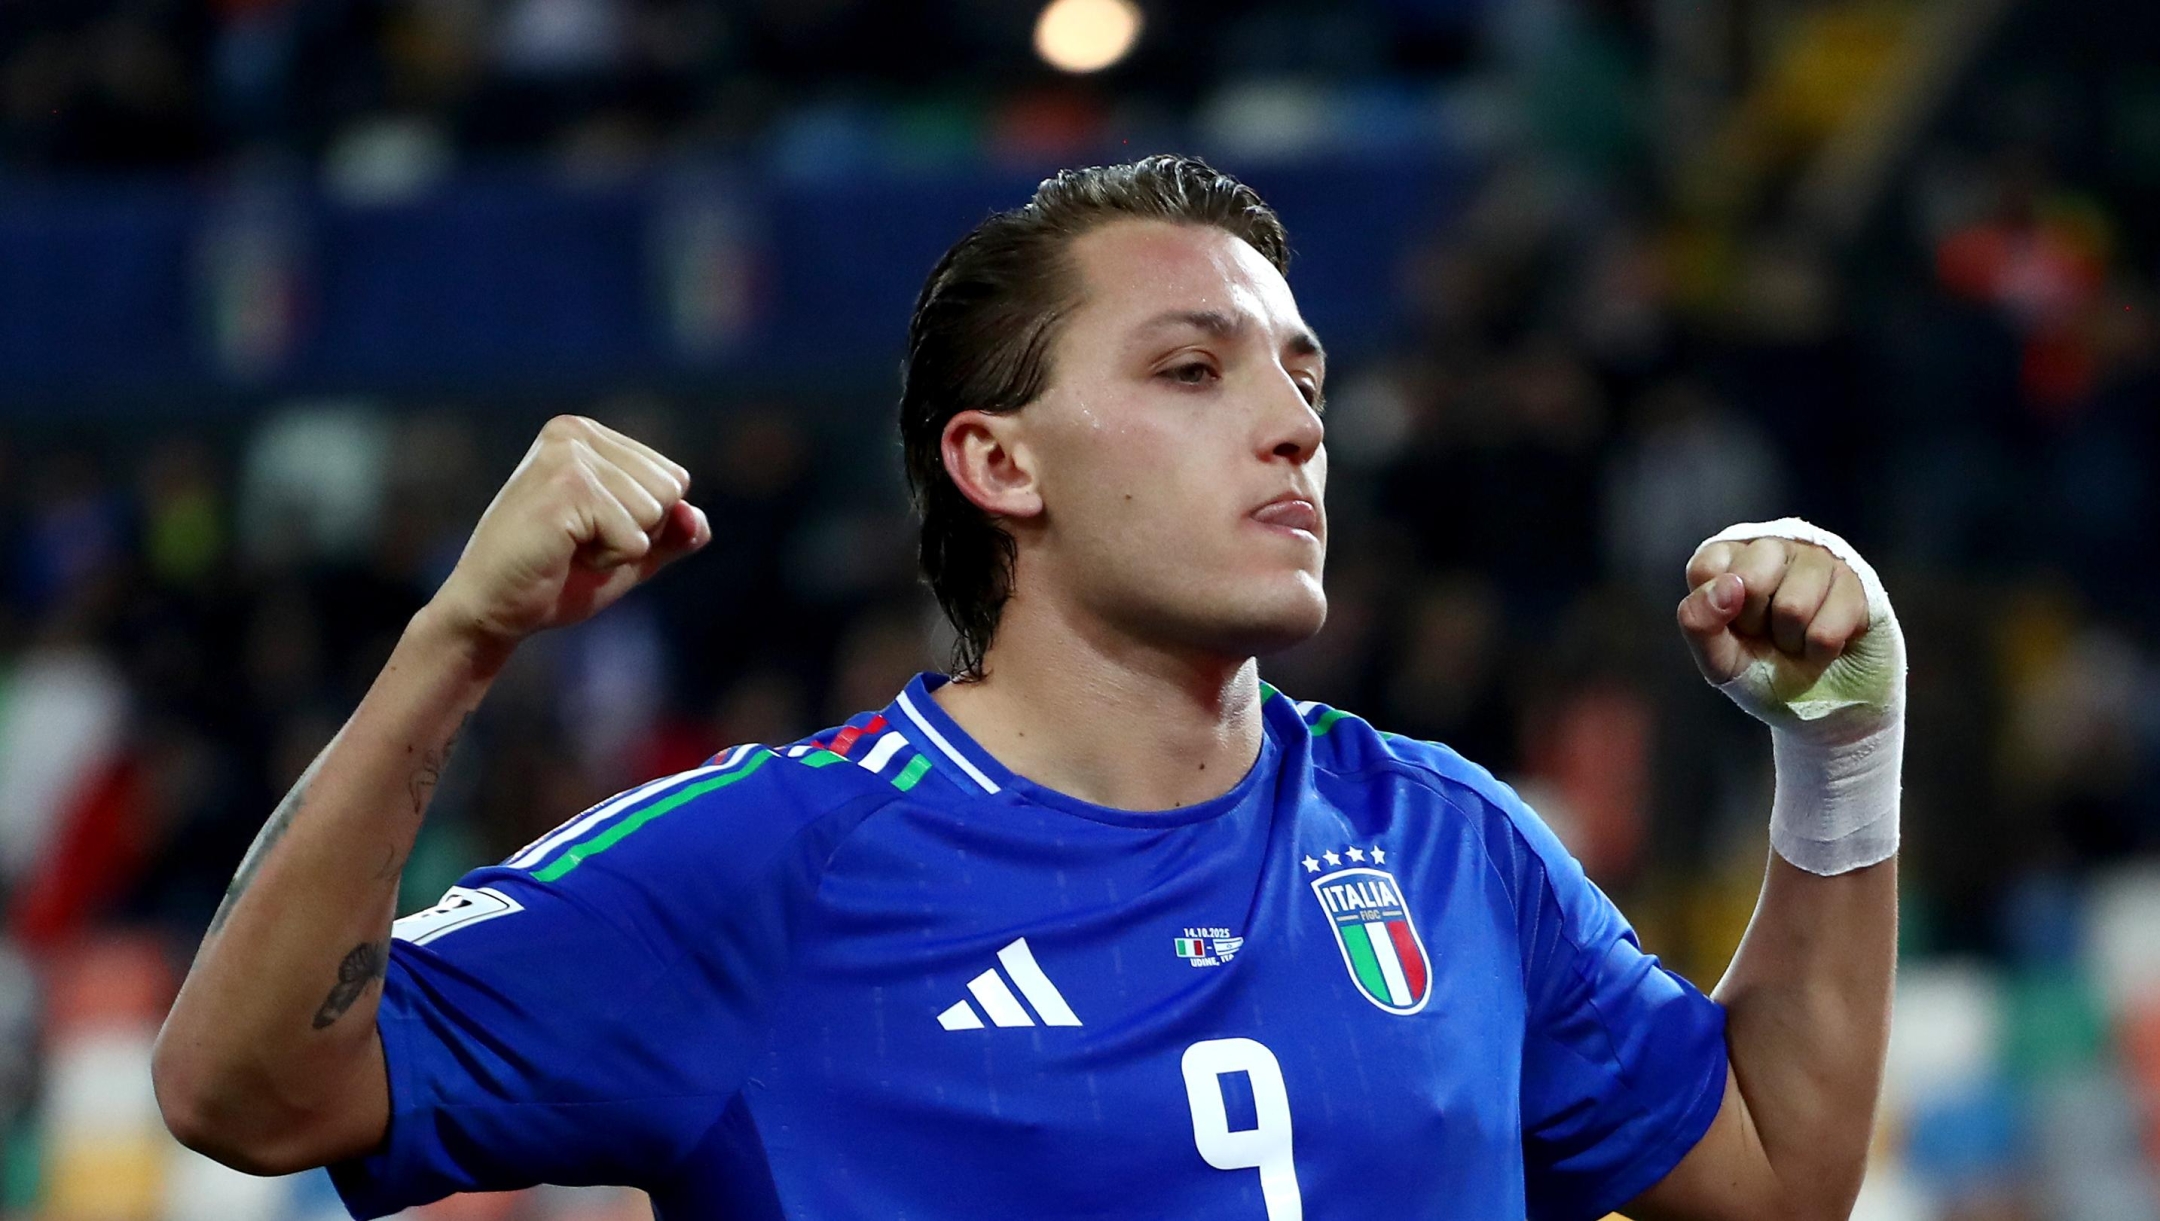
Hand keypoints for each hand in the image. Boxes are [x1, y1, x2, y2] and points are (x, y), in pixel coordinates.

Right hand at [427, 416, 710, 650]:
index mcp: (588, 436)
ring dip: (619, 547)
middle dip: (636, 532)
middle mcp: (575, 433)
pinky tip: (562, 555)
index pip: (673, 478)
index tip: (589, 532)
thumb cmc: (556, 578)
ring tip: (568, 548)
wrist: (493, 610)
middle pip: (669, 490)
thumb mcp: (630, 553)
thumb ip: (673, 534)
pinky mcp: (566, 487)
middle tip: (578, 544)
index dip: (645, 523)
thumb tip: (697, 518)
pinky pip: (634, 537)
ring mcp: (568, 455)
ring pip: (655, 512)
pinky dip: (608, 560)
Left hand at [1676, 536, 1871, 704]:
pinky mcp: (1853, 581)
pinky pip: (1828, 630)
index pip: (1706, 569)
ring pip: (1793, 607)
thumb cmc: (1760, 667)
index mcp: (1727, 560)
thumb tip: (1727, 585)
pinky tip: (1819, 644)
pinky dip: (1819, 652)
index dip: (1717, 612)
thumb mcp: (1716, 657)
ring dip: (1790, 641)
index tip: (1732, 625)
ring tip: (1794, 639)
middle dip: (1756, 624)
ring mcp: (1814, 559)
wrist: (1817, 697)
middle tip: (1765, 633)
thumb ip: (1699, 622)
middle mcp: (1770, 548)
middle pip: (1750, 582)